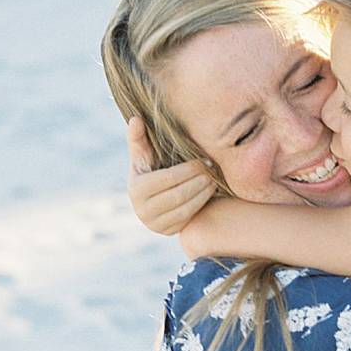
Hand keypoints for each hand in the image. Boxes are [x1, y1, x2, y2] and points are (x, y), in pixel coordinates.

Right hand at [127, 116, 216, 235]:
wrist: (152, 198)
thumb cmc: (150, 169)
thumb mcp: (143, 155)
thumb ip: (139, 138)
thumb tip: (135, 118)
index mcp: (136, 189)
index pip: (168, 178)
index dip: (189, 169)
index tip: (205, 159)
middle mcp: (142, 210)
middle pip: (178, 194)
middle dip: (198, 181)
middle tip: (214, 168)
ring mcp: (153, 224)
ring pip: (185, 208)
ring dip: (203, 193)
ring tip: (214, 179)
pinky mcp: (166, 231)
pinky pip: (188, 218)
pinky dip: (201, 204)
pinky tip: (210, 191)